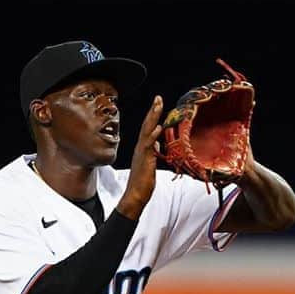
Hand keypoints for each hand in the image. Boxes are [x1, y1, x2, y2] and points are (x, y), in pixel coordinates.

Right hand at [118, 95, 162, 219]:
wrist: (135, 195)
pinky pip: (149, 145)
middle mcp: (140, 148)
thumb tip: (156, 141)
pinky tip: (158, 127)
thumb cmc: (142, 183)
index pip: (148, 128)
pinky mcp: (144, 160)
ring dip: (153, 118)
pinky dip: (153, 135)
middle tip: (158, 98)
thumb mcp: (150, 163)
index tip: (158, 103)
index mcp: (142, 148)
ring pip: (147, 131)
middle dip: (153, 111)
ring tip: (158, 105)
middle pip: (146, 125)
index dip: (152, 116)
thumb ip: (152, 151)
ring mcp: (142, 153)